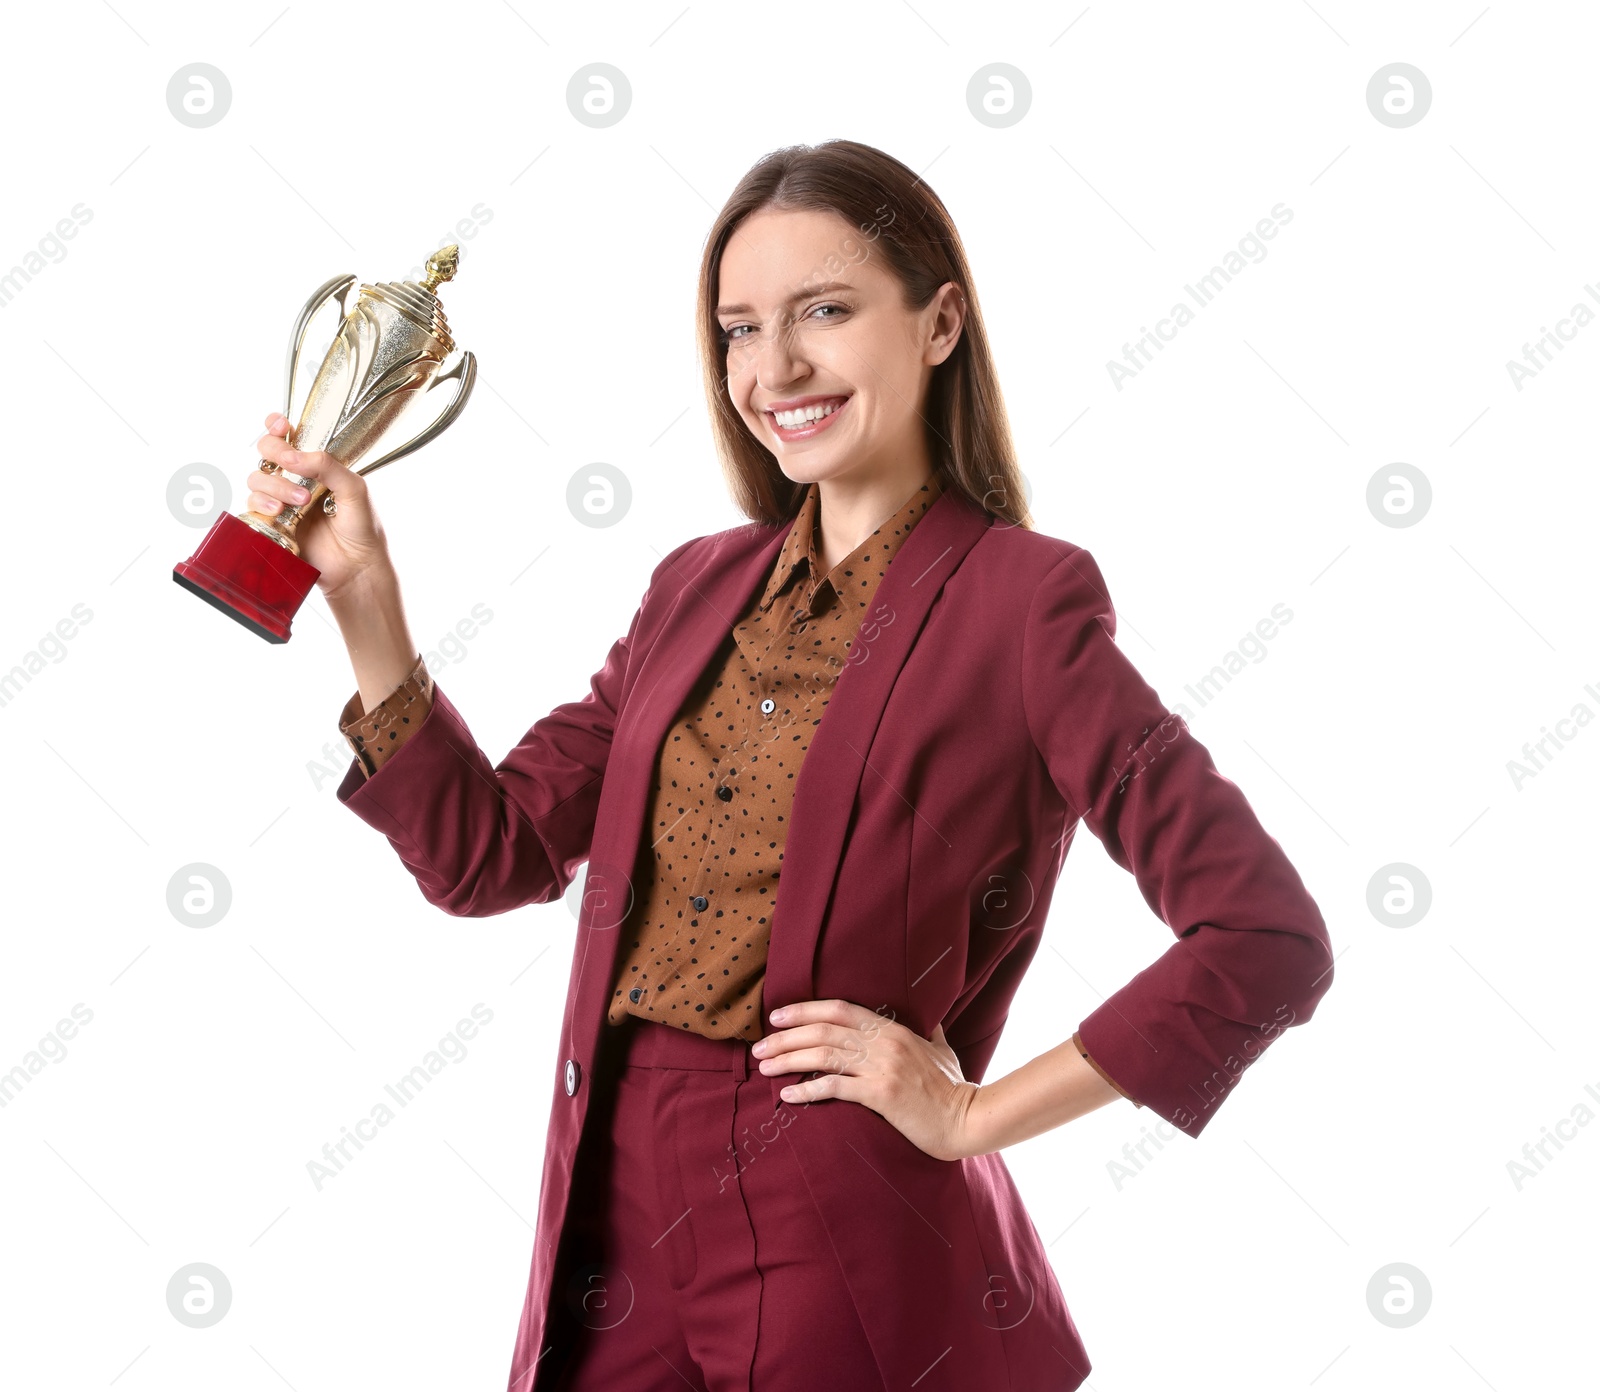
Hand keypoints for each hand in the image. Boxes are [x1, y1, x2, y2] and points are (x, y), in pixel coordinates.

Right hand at [246, 411, 391, 599]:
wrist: (357, 567)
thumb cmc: (362, 527)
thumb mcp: (355, 489)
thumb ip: (328, 466)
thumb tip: (295, 456)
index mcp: (316, 465)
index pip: (290, 437)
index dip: (277, 426)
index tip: (281, 425)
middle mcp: (295, 479)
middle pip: (266, 452)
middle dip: (274, 452)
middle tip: (291, 464)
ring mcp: (281, 500)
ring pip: (257, 478)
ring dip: (274, 485)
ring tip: (299, 502)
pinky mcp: (272, 523)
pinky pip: (252, 505)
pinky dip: (261, 504)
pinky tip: (278, 512)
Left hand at [751, 999, 983, 1161]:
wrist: (967, 1118)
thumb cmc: (953, 1086)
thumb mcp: (941, 1049)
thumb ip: (927, 1031)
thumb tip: (927, 1020)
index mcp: (892, 1028)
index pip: (839, 1009)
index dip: (805, 1009)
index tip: (777, 1016)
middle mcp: (884, 1043)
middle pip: (823, 1030)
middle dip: (785, 1037)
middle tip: (759, 1047)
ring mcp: (882, 1068)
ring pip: (823, 1055)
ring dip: (788, 1060)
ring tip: (765, 1068)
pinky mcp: (881, 1095)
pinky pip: (835, 1088)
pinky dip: (807, 1090)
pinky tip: (788, 1096)